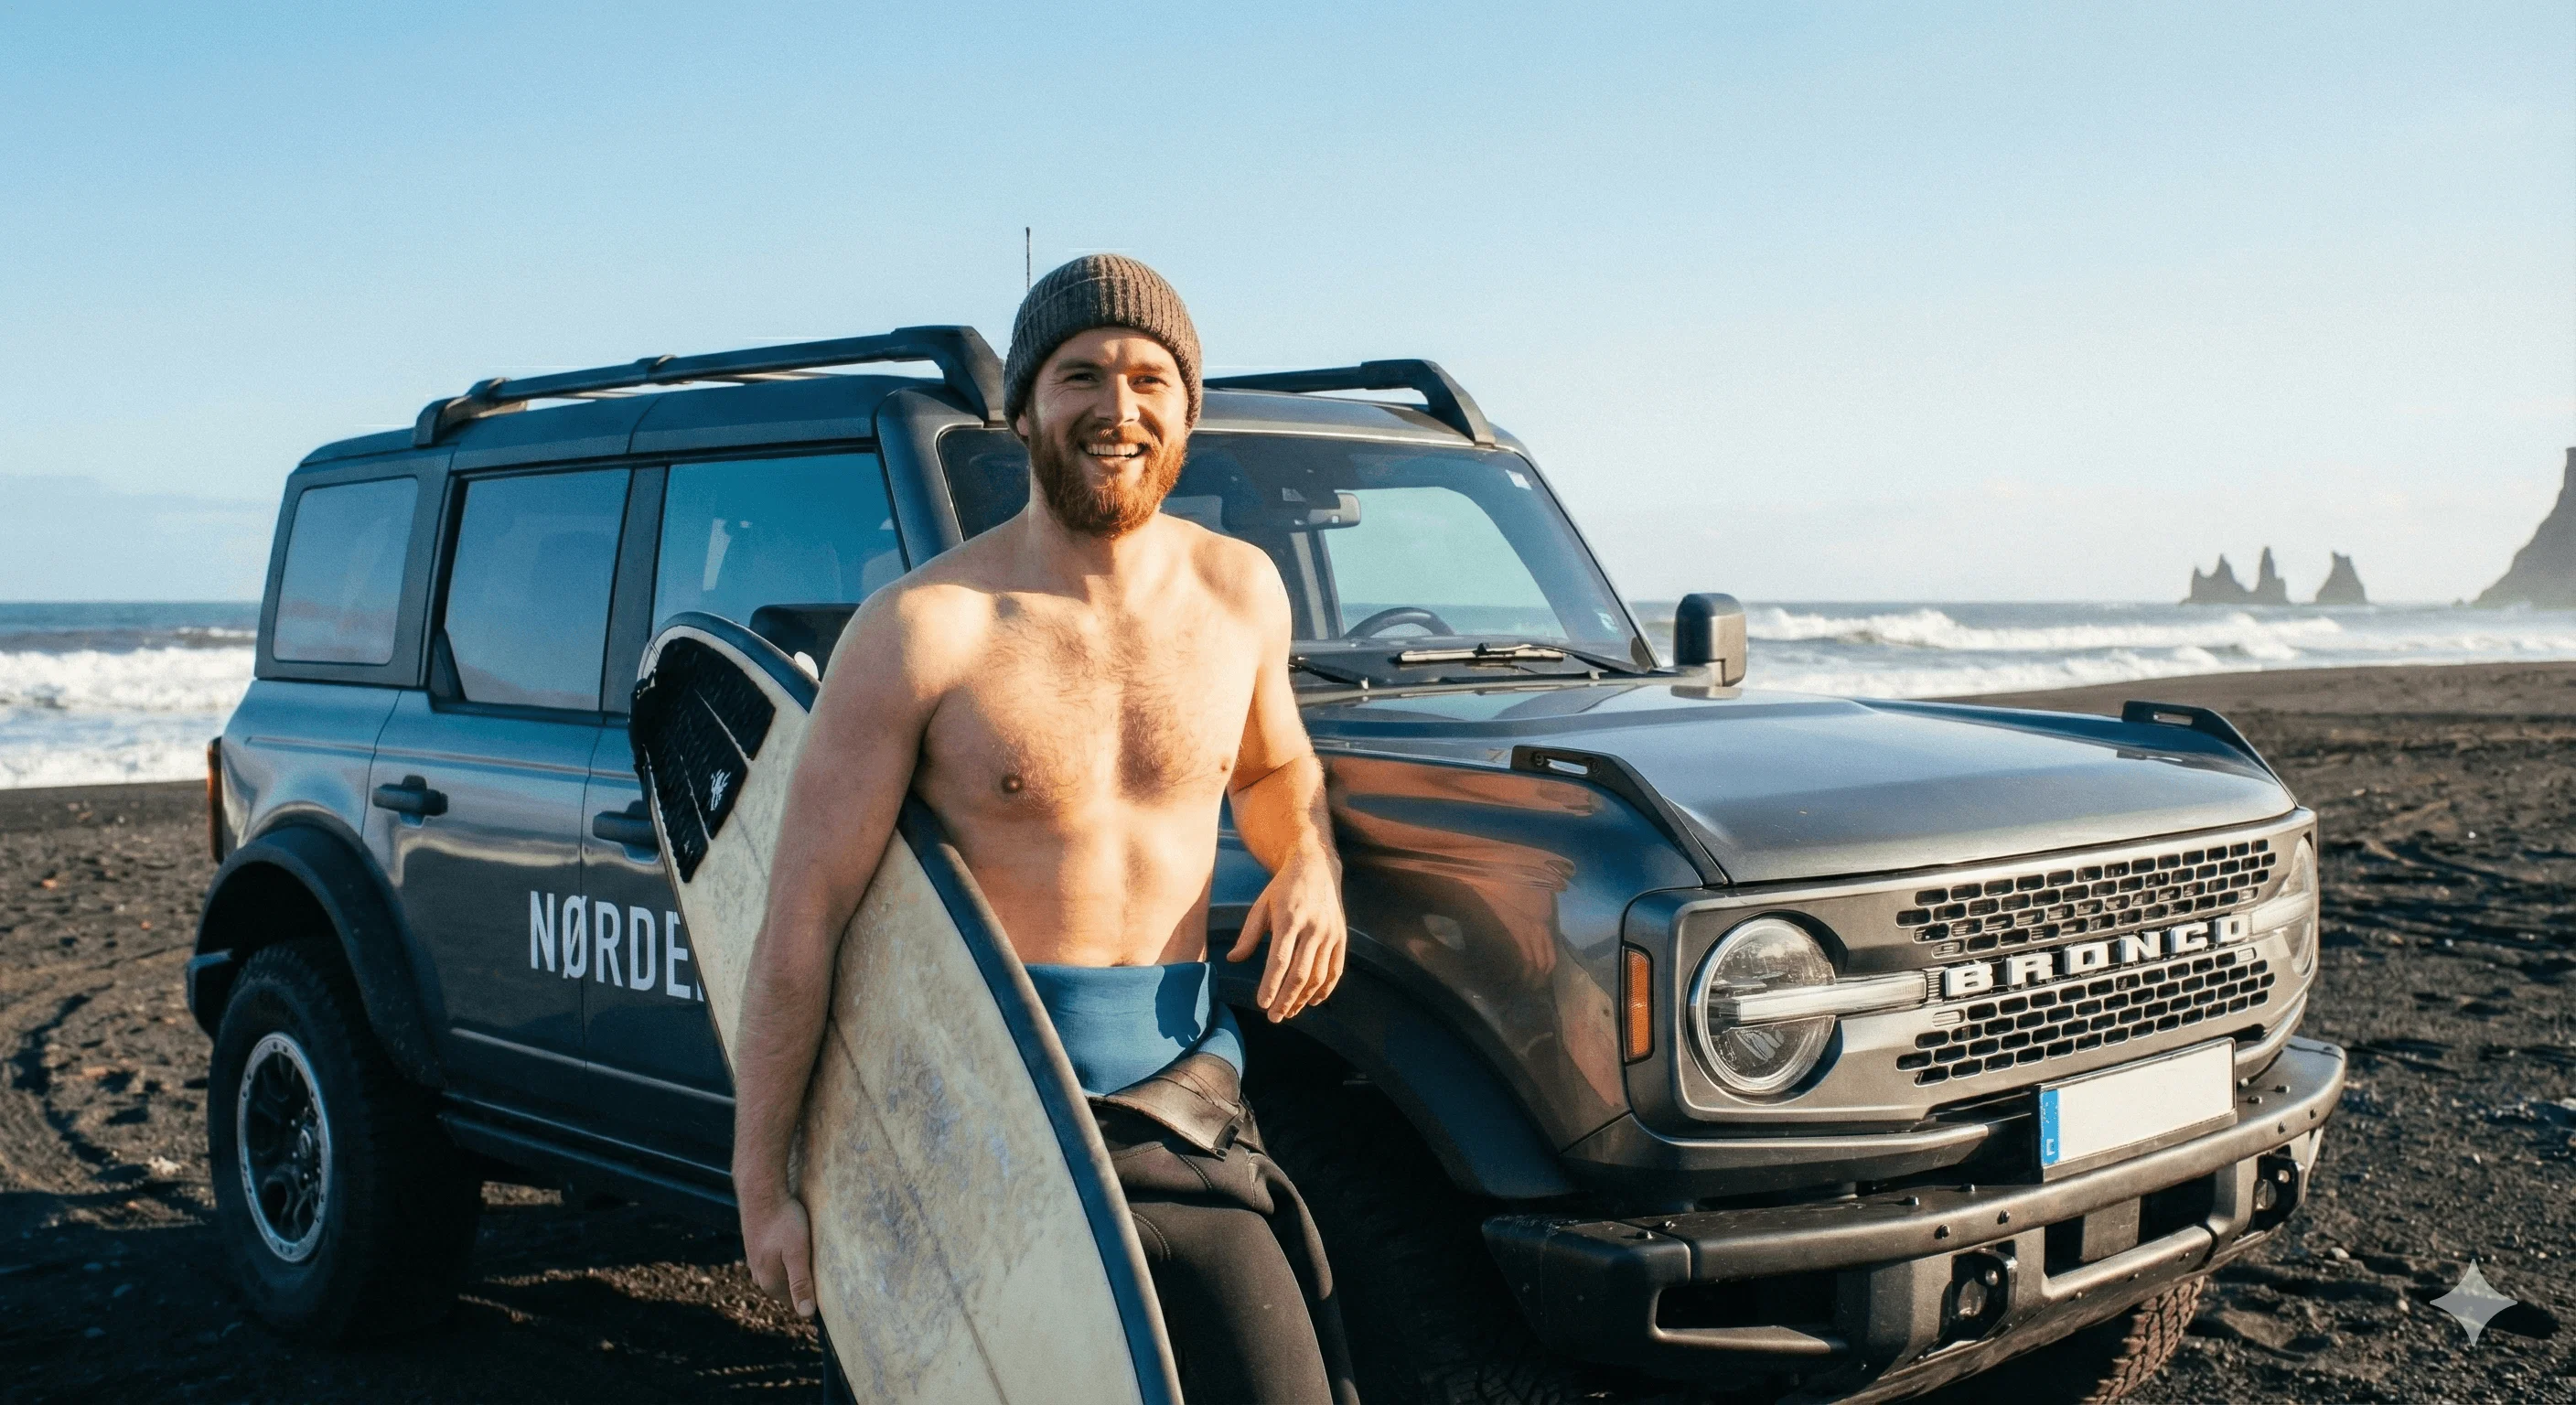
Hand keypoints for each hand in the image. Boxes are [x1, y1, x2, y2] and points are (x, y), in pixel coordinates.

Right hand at [741, 1191, 816, 1317]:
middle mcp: (760, 1277)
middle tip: (827, 1270)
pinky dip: (789, 1258)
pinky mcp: (757, 1249)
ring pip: (783, 1275)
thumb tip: (806, 1314)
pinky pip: (777, 1262)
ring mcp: (756, 1263)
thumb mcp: (797, 1252)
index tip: (832, 1287)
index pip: (797, 1304)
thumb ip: (800, 1283)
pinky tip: (798, 1246)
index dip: (815, 1297)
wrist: (761, 1193)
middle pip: (790, 1290)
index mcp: (770, 1283)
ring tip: (815, 1257)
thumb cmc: (783, 1221)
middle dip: (807, 1284)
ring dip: (798, 1270)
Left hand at [1227, 846, 1345, 1021]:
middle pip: (1300, 974)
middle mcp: (1313, 928)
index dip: (1271, 985)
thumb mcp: (1261, 905)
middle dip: (1286, 1000)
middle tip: (1274, 1017)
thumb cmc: (1283, 888)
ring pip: (1318, 976)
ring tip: (1289, 1012)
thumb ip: (1248, 935)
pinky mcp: (1341, 937)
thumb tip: (1234, 960)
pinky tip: (1313, 1001)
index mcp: (1290, 919)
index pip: (1279, 961)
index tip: (1262, 1004)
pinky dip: (1325, 989)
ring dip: (1303, 998)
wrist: (1316, 866)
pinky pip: (1335, 970)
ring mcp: (1330, 933)